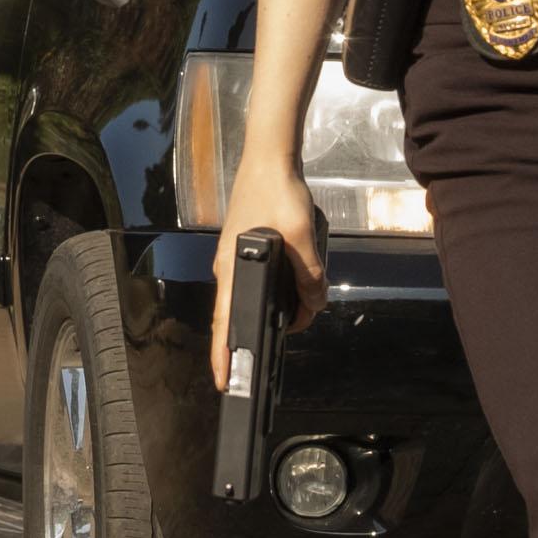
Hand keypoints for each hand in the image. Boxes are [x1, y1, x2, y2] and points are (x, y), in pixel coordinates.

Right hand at [207, 158, 326, 392]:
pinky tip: (296, 283)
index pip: (223, 323)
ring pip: (253, 293)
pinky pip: (258, 276)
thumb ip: (308, 275)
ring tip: (300, 309)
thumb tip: (314, 303)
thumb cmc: (277, 193)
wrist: (269, 156)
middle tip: (289, 334)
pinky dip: (275, 286)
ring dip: (275, 304)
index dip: (222, 355)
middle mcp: (228, 266)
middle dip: (261, 329)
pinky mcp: (246, 242)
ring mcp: (235, 254)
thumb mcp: (301, 237)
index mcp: (232, 268)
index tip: (224, 382)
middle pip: (238, 312)